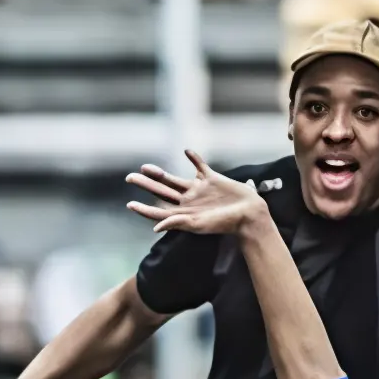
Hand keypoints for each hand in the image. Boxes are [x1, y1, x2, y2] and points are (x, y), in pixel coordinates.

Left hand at [126, 151, 268, 235]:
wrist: (249, 213)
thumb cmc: (224, 223)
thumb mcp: (198, 224)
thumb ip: (177, 223)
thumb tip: (155, 228)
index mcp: (183, 214)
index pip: (158, 211)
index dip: (143, 209)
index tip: (129, 205)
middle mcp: (188, 201)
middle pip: (161, 191)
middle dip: (145, 185)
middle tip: (129, 178)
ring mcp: (199, 190)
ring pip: (174, 180)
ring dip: (160, 174)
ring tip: (145, 167)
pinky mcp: (212, 179)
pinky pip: (200, 166)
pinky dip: (194, 158)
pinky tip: (187, 151)